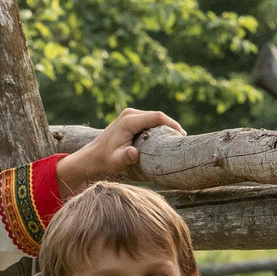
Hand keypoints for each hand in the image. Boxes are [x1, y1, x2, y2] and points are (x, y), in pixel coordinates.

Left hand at [54, 109, 181, 196]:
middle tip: (183, 139)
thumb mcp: (116, 161)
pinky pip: (149, 119)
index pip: (157, 117)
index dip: (172, 124)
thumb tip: (133, 152)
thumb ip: (125, 157)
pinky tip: (165, 137)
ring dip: (166, 126)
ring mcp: (130, 114)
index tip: (182, 135)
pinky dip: (159, 127)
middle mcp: (130, 113)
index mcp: (129, 121)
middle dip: (171, 126)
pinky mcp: (130, 118)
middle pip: (157, 115)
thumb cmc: (106, 160)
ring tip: (177, 139)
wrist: (93, 156)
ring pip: (154, 117)